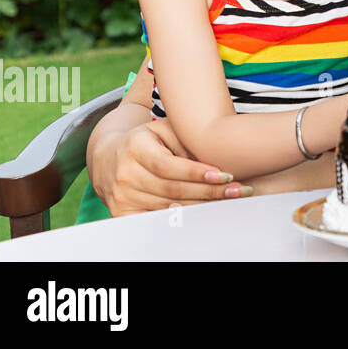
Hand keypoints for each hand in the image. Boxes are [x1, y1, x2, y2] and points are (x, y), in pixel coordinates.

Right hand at [93, 117, 244, 215]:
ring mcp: (121, 196)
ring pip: (168, 206)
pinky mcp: (122, 212)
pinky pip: (156, 218)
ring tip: (229, 200)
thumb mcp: (164, 130)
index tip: (224, 175)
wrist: (110, 158)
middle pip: (171, 189)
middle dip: (209, 191)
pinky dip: (182, 217)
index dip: (196, 172)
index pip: (167, 165)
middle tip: (238, 190)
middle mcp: (125, 174)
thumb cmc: (148, 141)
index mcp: (135, 148)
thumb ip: (186, 140)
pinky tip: (204, 213)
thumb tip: (213, 159)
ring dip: (202, 205)